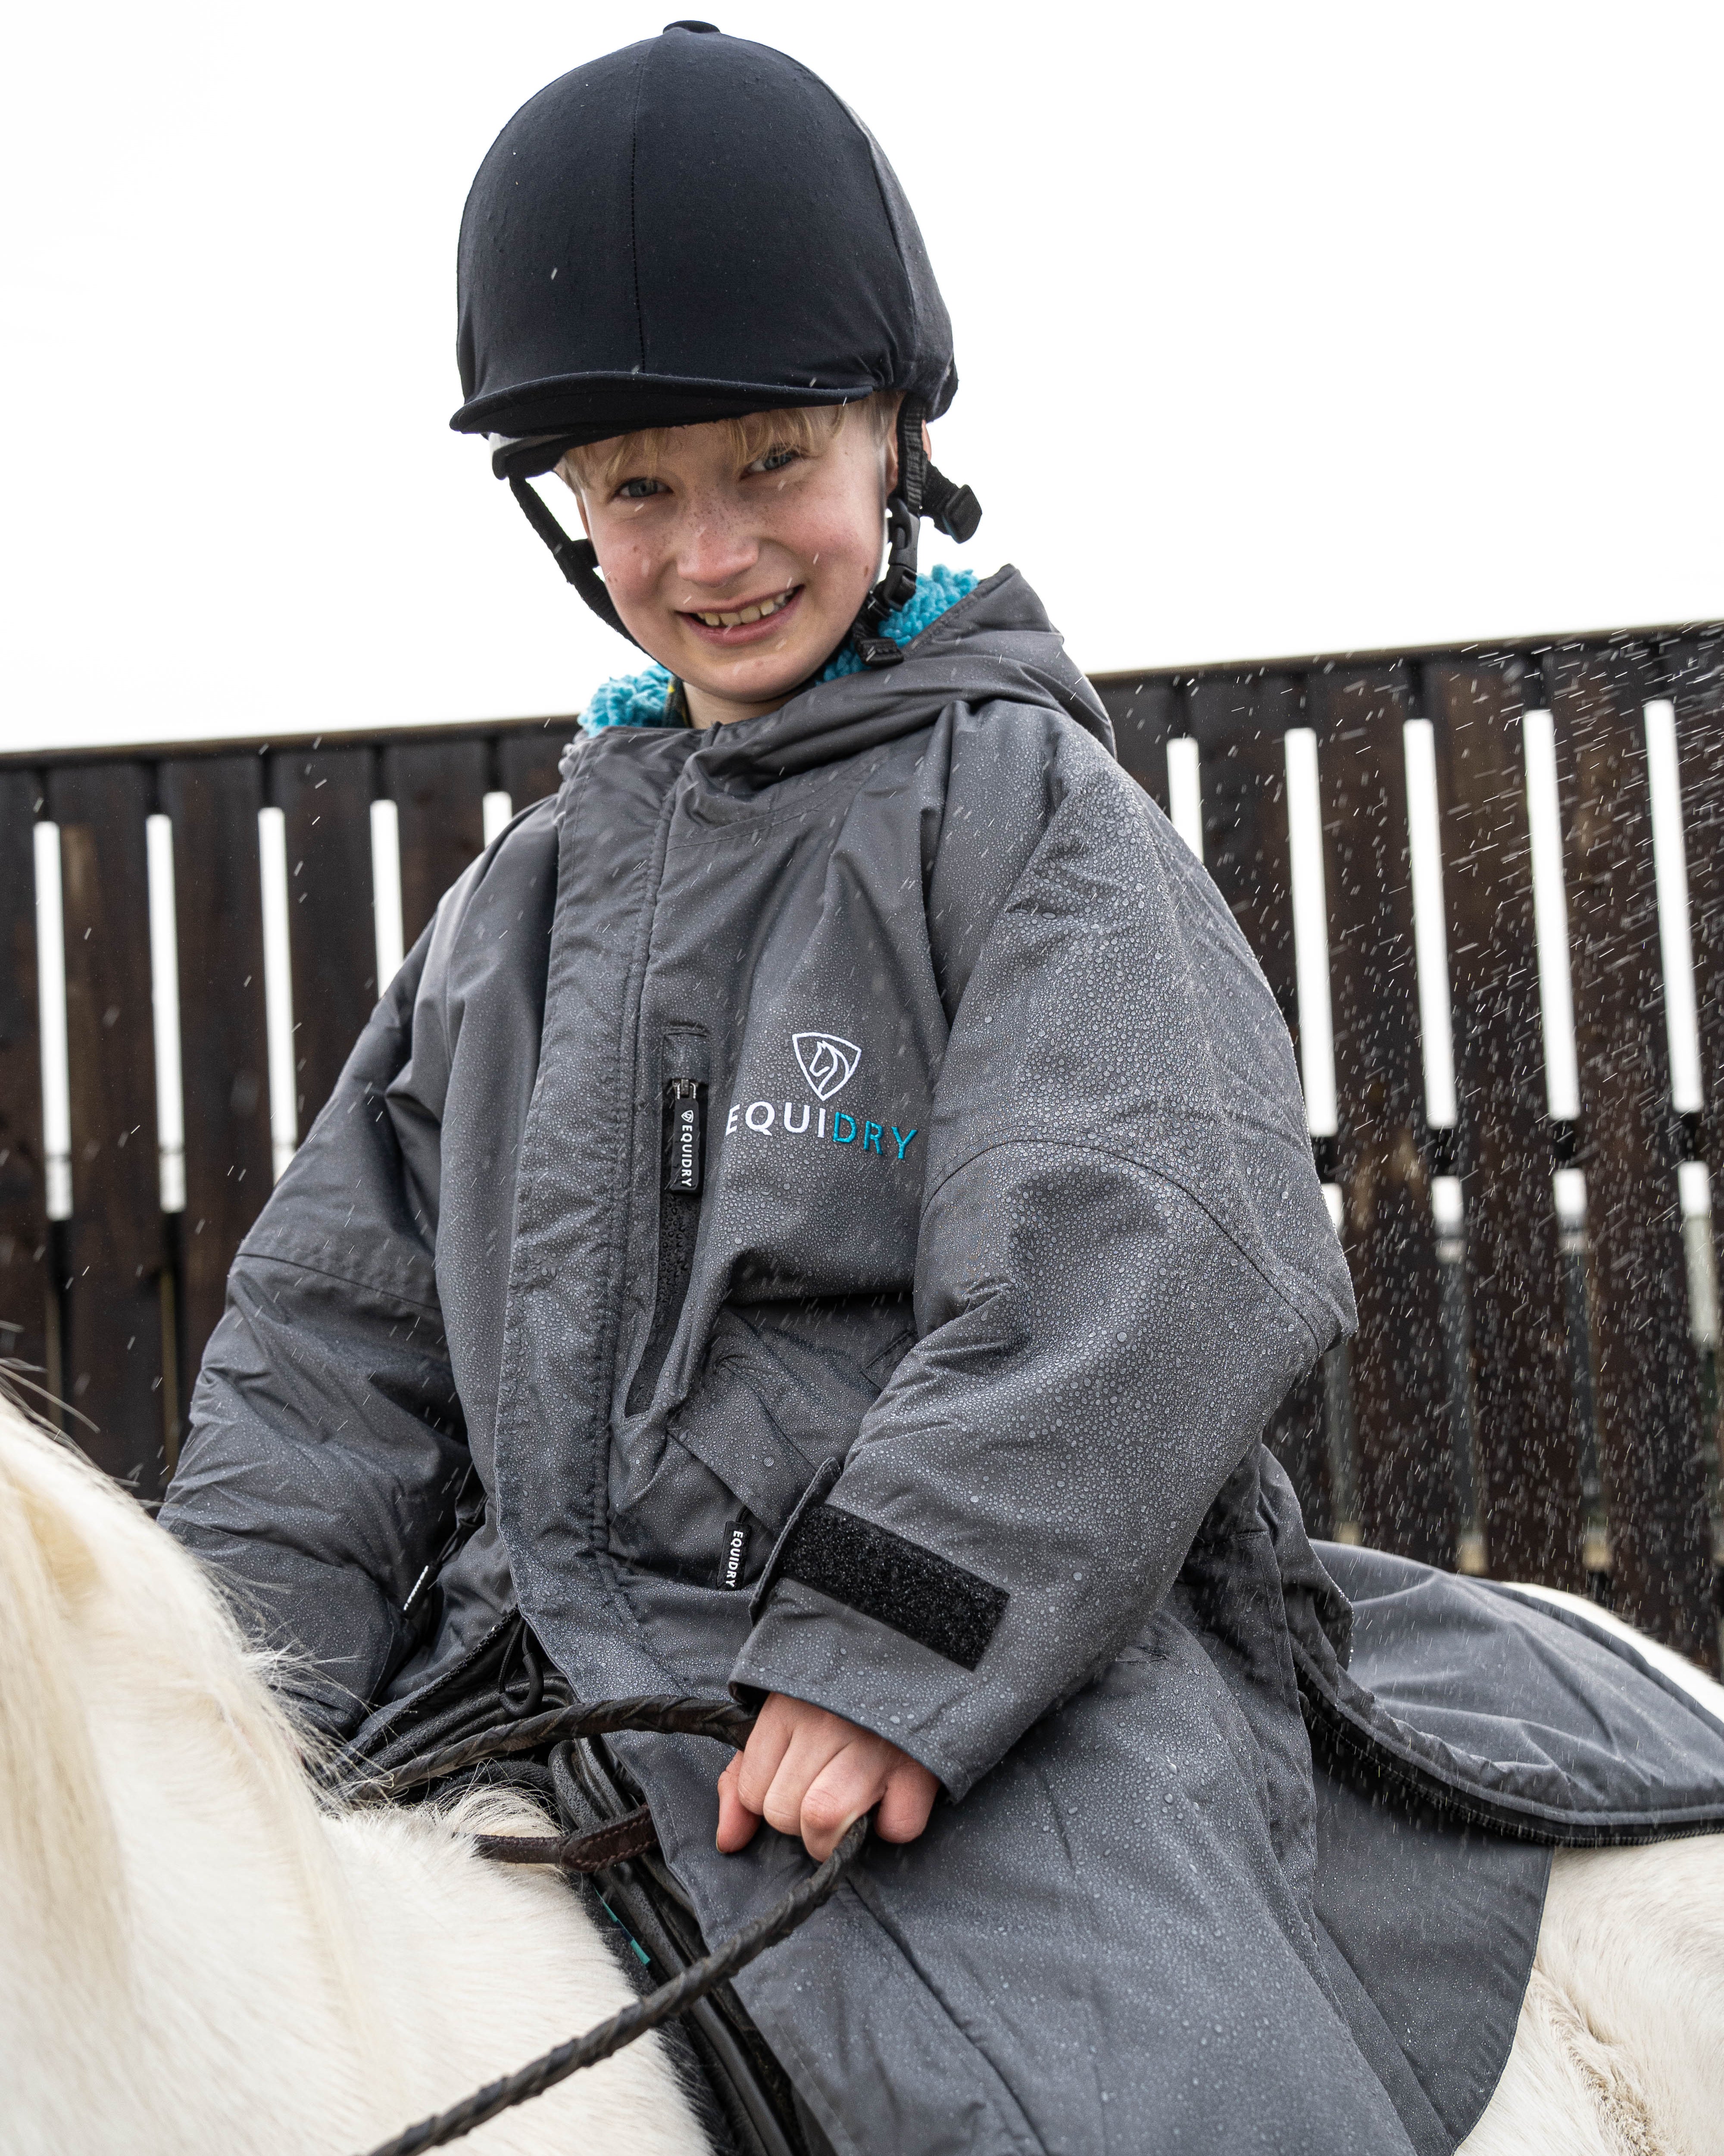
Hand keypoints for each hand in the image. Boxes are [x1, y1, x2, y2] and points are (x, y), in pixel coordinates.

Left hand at [715, 1693, 939, 1860]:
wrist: (911, 1659)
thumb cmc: (837, 1707)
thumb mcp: (779, 1727)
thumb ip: (741, 1782)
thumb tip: (728, 1841)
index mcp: (787, 1710)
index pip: (753, 1792)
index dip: (771, 1801)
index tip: (797, 1784)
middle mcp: (826, 1725)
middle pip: (785, 1812)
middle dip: (802, 1821)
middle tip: (828, 1793)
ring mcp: (873, 1745)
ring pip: (823, 1820)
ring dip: (836, 1835)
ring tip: (852, 1809)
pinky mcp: (918, 1767)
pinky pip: (894, 1827)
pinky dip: (892, 1827)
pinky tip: (891, 1802)